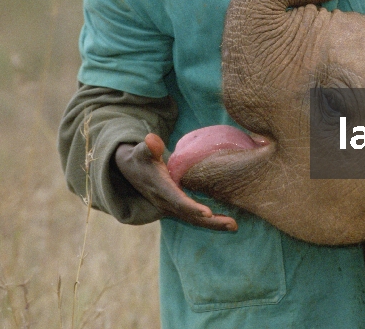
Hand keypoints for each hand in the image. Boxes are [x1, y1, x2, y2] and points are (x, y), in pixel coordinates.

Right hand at [115, 134, 237, 230]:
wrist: (130, 172)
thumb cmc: (140, 158)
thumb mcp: (142, 151)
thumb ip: (149, 147)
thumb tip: (151, 139)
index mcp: (160, 189)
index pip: (177, 201)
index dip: (192, 207)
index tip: (207, 212)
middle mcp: (166, 202)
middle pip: (190, 215)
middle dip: (210, 222)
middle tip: (232, 224)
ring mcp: (171, 207)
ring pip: (193, 219)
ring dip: (214, 224)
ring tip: (234, 226)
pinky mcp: (176, 207)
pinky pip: (194, 217)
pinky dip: (210, 221)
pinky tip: (227, 222)